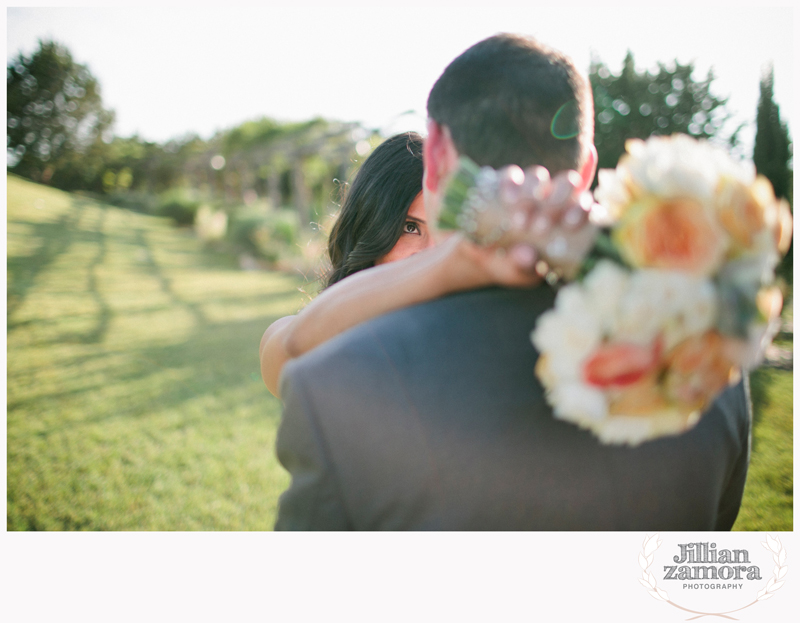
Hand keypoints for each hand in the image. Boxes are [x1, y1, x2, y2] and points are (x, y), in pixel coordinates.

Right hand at [460, 165, 597, 283]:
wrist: (481, 256)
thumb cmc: (511, 264)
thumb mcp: (518, 271)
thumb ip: (522, 266)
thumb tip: (527, 255)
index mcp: (567, 218)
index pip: (584, 205)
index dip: (581, 210)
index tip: (568, 224)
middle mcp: (552, 196)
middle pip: (566, 184)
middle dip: (556, 204)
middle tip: (539, 229)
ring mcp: (529, 187)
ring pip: (539, 176)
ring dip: (531, 194)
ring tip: (519, 221)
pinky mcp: (505, 183)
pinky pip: (510, 175)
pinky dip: (510, 184)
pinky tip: (507, 199)